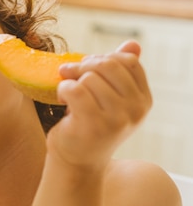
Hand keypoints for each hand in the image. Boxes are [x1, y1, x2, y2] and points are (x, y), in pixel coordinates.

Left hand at [46, 40, 151, 168]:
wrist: (76, 161)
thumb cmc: (90, 125)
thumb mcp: (109, 99)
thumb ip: (120, 72)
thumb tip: (133, 44)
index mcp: (144, 100)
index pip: (128, 61)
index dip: (103, 58)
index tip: (85, 68)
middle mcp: (136, 109)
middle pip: (108, 65)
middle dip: (83, 66)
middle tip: (69, 75)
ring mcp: (118, 118)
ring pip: (90, 77)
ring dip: (71, 81)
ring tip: (67, 96)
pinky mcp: (95, 125)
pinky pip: (76, 89)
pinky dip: (63, 89)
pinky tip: (61, 99)